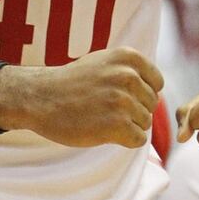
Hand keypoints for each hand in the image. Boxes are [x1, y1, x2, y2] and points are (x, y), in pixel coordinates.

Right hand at [0, 46, 162, 147]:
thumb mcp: (104, 62)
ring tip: (102, 119)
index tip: (119, 97)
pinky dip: (125, 141)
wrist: (40, 98)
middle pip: (151, 104)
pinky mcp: (116, 125)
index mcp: (129, 58)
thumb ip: (131, 70)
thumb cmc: (72, 83)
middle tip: (106, 110)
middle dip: (134, 110)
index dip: (141, 94)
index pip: (157, 83)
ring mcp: (123, 101)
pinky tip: (106, 133)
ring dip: (127, 126)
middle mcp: (128, 76)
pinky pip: (138, 139)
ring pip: (145, 122)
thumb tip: (158, 88)